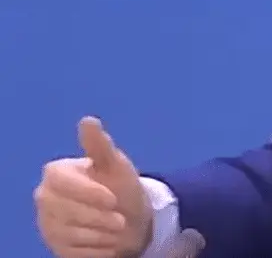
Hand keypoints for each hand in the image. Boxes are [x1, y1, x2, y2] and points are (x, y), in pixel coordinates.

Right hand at [34, 117, 152, 257]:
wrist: (131, 217)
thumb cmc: (121, 186)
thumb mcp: (116, 164)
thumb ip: (99, 145)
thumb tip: (88, 120)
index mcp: (57, 173)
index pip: (62, 183)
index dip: (88, 192)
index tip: (112, 198)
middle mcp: (45, 198)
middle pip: (65, 212)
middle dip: (99, 217)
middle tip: (121, 219)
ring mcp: (48, 224)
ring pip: (70, 234)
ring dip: (101, 234)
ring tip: (117, 228)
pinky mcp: (55, 246)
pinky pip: (74, 252)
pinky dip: (97, 249)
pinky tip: (109, 241)